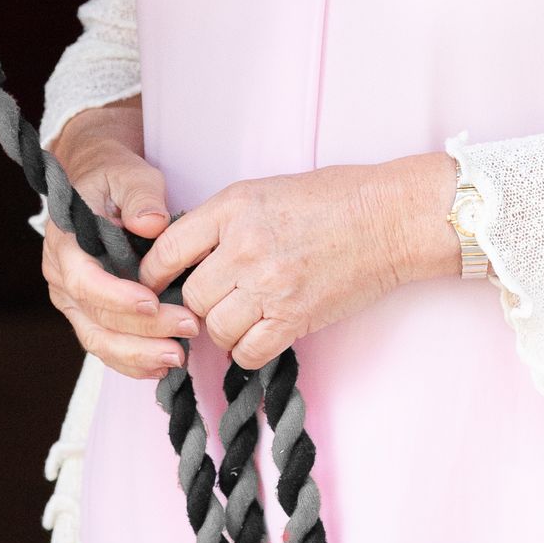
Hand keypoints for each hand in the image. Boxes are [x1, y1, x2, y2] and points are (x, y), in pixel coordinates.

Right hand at [42, 99, 197, 381]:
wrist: (96, 181)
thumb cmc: (113, 176)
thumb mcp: (129, 173)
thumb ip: (141, 196)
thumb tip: (152, 223)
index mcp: (66, 243)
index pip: (85, 281)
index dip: (116, 297)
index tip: (151, 303)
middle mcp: (62, 277)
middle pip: (96, 319)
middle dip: (142, 331)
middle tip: (188, 327)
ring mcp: (73, 300)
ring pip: (99, 341)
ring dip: (139, 355)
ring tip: (180, 357)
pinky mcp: (89, 313)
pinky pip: (107, 345)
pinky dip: (133, 360)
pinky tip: (164, 365)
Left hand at [137, 153, 459, 369]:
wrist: (390, 218)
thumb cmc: (334, 198)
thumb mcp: (265, 190)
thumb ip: (223, 220)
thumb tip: (186, 254)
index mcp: (232, 208)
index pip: (166, 250)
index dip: (153, 274)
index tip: (156, 285)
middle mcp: (244, 247)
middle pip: (190, 296)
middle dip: (196, 305)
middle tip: (213, 302)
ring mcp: (270, 284)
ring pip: (215, 328)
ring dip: (223, 329)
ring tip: (241, 317)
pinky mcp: (296, 317)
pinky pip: (248, 352)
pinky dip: (248, 351)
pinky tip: (259, 335)